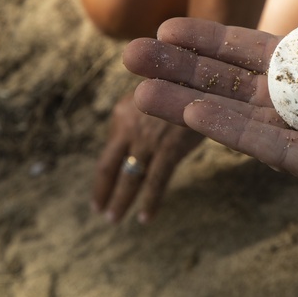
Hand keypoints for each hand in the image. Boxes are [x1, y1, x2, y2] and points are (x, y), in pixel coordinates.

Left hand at [92, 94, 203, 223]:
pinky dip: (149, 202)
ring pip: (129, 178)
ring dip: (120, 201)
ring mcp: (147, 140)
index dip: (107, 168)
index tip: (103, 183)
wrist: (198, 77)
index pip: (111, 148)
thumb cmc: (181, 83)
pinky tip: (145, 218)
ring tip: (113, 219)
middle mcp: (129, 127)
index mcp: (122, 113)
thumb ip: (146, 113)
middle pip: (109, 167)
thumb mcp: (154, 92)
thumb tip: (143, 135)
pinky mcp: (168, 150)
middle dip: (103, 191)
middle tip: (99, 209)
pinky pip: (156, 182)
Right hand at [123, 4, 297, 204]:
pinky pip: (289, 157)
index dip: (218, 45)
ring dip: (195, 110)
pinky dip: (240, 138)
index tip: (170, 28)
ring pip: (254, 128)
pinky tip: (197, 117)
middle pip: (247, 93)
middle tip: (129, 59)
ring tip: (141, 92)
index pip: (268, 58)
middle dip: (189, 76)